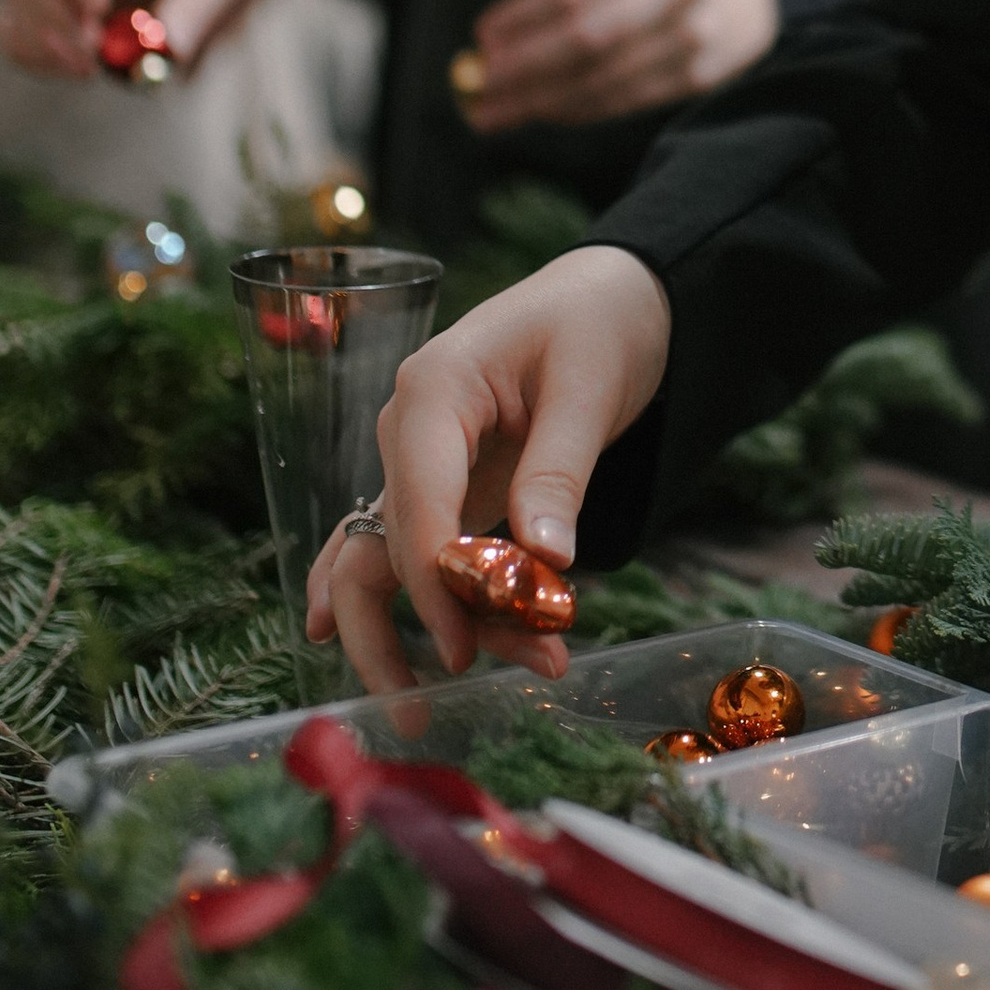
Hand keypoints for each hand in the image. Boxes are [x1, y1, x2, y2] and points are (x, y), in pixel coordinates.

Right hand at [305, 243, 671, 694]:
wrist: (610, 294)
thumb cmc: (599, 324)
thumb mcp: (590, 388)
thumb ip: (559, 472)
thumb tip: (544, 560)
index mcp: (432, 391)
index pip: (415, 504)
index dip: (435, 584)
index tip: (465, 645)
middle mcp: (407, 430)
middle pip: (384, 545)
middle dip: (419, 623)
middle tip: (448, 695)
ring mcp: (420, 461)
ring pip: (393, 562)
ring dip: (434, 626)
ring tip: (518, 671)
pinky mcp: (446, 486)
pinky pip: (415, 553)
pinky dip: (415, 604)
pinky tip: (378, 660)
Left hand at [456, 0, 779, 132]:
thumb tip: (494, 40)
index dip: (523, 16)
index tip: (481, 38)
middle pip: (586, 36)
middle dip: (525, 67)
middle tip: (479, 88)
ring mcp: (696, 32)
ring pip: (605, 76)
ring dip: (544, 98)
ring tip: (499, 111)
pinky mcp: (701, 74)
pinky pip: (628, 99)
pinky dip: (581, 109)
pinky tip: (547, 112)